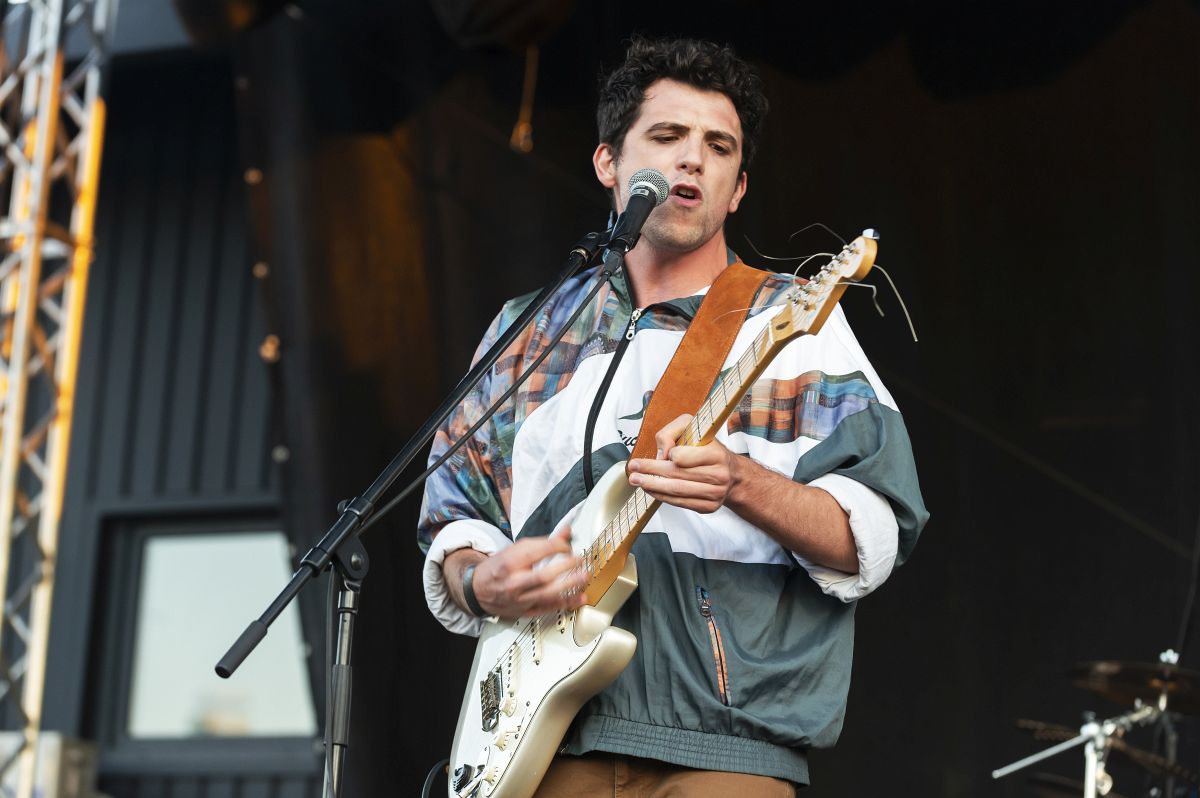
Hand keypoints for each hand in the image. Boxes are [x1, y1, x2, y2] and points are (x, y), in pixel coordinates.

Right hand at [450, 528, 588, 618]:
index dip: (554, 546)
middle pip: (542, 576)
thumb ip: (541, 542)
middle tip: (579, 559)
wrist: (477, 591)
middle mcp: (513, 583)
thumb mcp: (514, 550)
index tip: (566, 543)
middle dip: (565, 566)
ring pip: (548, 594)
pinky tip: (580, 597)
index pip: (534, 553)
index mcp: (508, 563)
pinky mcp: (526, 611)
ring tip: (584, 576)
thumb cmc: (497, 569)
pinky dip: (567, 603)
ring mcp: (520, 600)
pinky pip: (549, 608)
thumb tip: (565, 532)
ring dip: (570, 585)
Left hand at [626, 413, 739, 513]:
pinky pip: (680, 503)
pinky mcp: (709, 507)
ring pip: (677, 491)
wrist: (731, 473)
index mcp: (716, 454)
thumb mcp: (692, 428)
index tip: (659, 454)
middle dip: (651, 472)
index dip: (670, 455)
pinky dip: (662, 496)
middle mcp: (719, 475)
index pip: (684, 457)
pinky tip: (650, 489)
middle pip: (677, 475)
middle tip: (633, 469)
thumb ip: (672, 431)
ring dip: (653, 486)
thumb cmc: (707, 448)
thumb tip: (662, 453)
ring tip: (637, 480)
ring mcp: (715, 493)